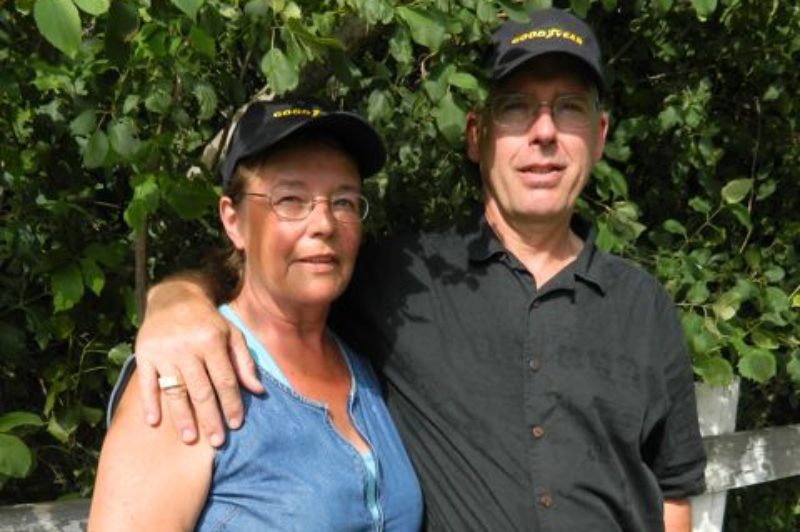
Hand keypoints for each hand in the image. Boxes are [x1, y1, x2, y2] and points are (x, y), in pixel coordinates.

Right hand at [134, 274, 262, 445]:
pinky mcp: (144, 354)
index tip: (236, 424)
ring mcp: (164, 352)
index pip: (224, 379)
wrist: (173, 297)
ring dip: (182, 417)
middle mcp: (187, 348)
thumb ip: (244, 362)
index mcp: (211, 341)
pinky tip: (154, 422)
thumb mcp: (232, 334)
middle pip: (201, 390)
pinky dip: (149, 402)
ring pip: (175, 390)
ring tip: (190, 439)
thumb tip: (258, 390)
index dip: (232, 403)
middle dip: (210, 418)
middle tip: (217, 441)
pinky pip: (146, 382)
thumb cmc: (208, 320)